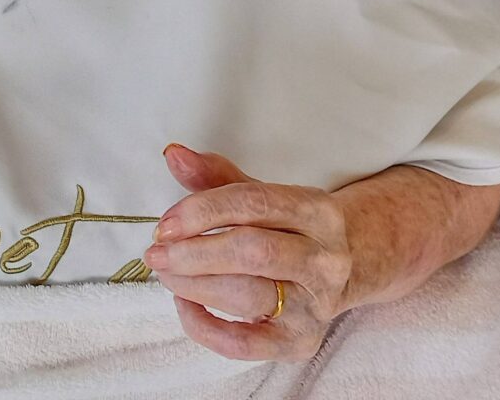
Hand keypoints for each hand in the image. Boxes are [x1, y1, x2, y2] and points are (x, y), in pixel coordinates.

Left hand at [142, 145, 352, 362]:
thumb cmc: (286, 226)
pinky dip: (206, 328)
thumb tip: (173, 155)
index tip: (165, 223)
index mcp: (317, 210)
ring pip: (248, 296)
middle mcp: (325, 259)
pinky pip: (246, 345)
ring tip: (165, 273)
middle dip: (194, 253)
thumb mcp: (259, 194)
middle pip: (253, 252)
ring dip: (194, 285)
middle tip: (156, 252)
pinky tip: (184, 305)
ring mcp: (316, 306)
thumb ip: (214, 176)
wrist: (343, 268)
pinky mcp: (300, 343)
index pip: (254, 203)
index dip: (203, 210)